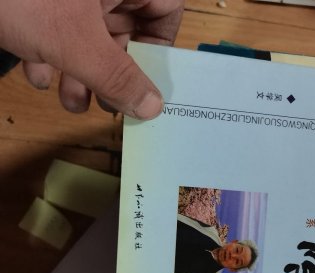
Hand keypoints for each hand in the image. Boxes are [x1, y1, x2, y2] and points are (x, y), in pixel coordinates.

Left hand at [0, 0, 183, 118]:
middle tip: (107, 104)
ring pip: (89, 32)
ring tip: (68, 100)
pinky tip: (37, 74)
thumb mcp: (73, 42)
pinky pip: (57, 25)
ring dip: (81, 72)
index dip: (161, 49)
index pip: (166, 10)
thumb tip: (151, 108)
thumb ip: (116, 77)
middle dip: (112, 71)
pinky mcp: (40, 0)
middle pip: (125, 27)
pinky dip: (50, 53)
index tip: (147, 83)